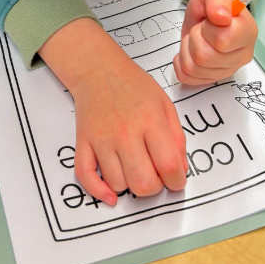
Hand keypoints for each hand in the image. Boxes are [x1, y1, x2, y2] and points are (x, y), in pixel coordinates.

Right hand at [39, 19, 187, 204]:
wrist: (99, 69)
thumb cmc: (134, 85)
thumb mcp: (165, 104)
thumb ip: (177, 137)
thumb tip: (181, 169)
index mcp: (150, 121)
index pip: (169, 166)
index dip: (177, 182)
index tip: (175, 180)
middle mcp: (125, 133)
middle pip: (143, 183)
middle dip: (154, 187)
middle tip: (154, 174)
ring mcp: (102, 139)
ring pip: (118, 184)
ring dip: (130, 184)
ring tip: (133, 167)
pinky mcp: (83, 142)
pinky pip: (85, 176)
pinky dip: (98, 191)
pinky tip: (110, 194)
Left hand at [174, 0, 256, 85]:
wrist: (207, 14)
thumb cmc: (213, 4)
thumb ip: (217, 0)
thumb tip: (221, 16)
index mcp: (248, 32)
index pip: (222, 41)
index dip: (208, 29)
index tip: (209, 20)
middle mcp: (242, 55)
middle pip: (204, 57)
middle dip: (194, 38)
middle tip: (201, 28)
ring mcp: (228, 69)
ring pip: (194, 68)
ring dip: (186, 49)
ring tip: (196, 38)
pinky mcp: (213, 78)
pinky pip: (187, 76)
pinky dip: (181, 62)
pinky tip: (188, 51)